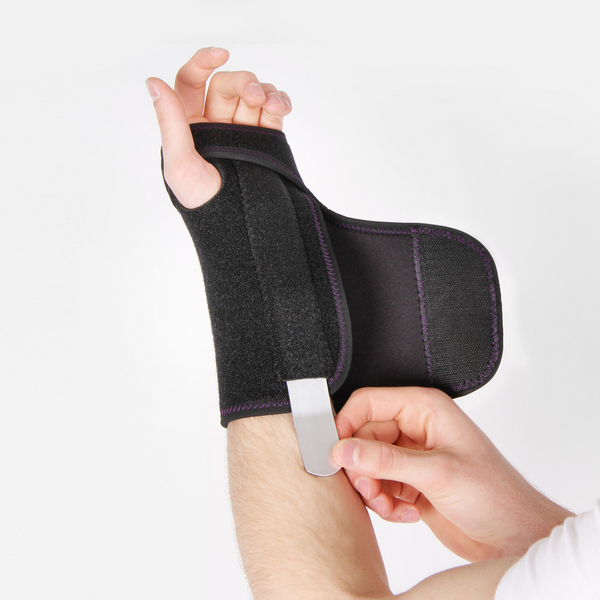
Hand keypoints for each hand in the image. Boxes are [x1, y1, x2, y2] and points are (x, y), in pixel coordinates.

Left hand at [146, 47, 291, 209]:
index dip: (202, 63)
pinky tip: (280, 106)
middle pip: (226, 85)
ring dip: (264, 91)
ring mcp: (242, 130)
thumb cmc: (204, 203)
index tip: (220, 54)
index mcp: (188, 126)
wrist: (240, 229)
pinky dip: (279, 102)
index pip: (191, 82)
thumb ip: (170, 122)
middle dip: (242, 82)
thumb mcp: (179, 164)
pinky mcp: (266, 139)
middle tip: (254, 95)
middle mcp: (215, 124)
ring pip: (252, 95)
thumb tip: (153, 82)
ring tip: (272, 105)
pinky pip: (273, 110)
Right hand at [333, 387, 572, 561]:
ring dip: (372, 489)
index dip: (347, 424)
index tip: (337, 452)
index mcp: (424, 408)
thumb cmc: (496, 496)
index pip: (368, 403)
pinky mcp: (409, 483)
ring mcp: (411, 457)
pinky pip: (377, 486)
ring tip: (389, 504)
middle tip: (369, 488)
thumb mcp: (437, 473)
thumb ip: (385, 461)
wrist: (514, 538)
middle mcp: (415, 428)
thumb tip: (345, 450)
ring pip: (366, 464)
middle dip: (361, 467)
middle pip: (362, 436)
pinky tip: (405, 513)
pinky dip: (383, 503)